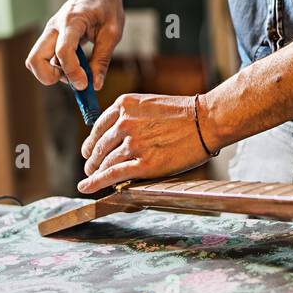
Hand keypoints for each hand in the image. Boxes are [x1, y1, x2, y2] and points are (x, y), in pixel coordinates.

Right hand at [25, 0, 124, 91]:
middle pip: (34, 60)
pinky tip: (76, 64)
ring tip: (79, 70)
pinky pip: (44, 58)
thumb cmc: (107, 6)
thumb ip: (102, 59)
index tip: (85, 84)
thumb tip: (95, 85)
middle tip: (73, 79)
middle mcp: (54, 27)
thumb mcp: (113, 32)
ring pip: (36, 61)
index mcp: (72, 21)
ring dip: (54, 73)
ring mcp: (49, 32)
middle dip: (49, 77)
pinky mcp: (50, 37)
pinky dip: (57, 68)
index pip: (62, 50)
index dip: (71, 71)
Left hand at [78, 93, 211, 192]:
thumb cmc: (183, 114)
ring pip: (105, 163)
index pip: (97, 128)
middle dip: (92, 160)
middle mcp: (124, 123)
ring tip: (94, 178)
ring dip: (97, 173)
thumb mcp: (149, 105)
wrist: (207, 120)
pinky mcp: (143, 164)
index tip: (88, 152)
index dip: (91, 143)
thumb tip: (115, 138)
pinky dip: (96, 183)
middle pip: (98, 147)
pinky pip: (112, 175)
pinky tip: (86, 187)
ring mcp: (133, 144)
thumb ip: (130, 117)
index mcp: (124, 105)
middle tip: (90, 168)